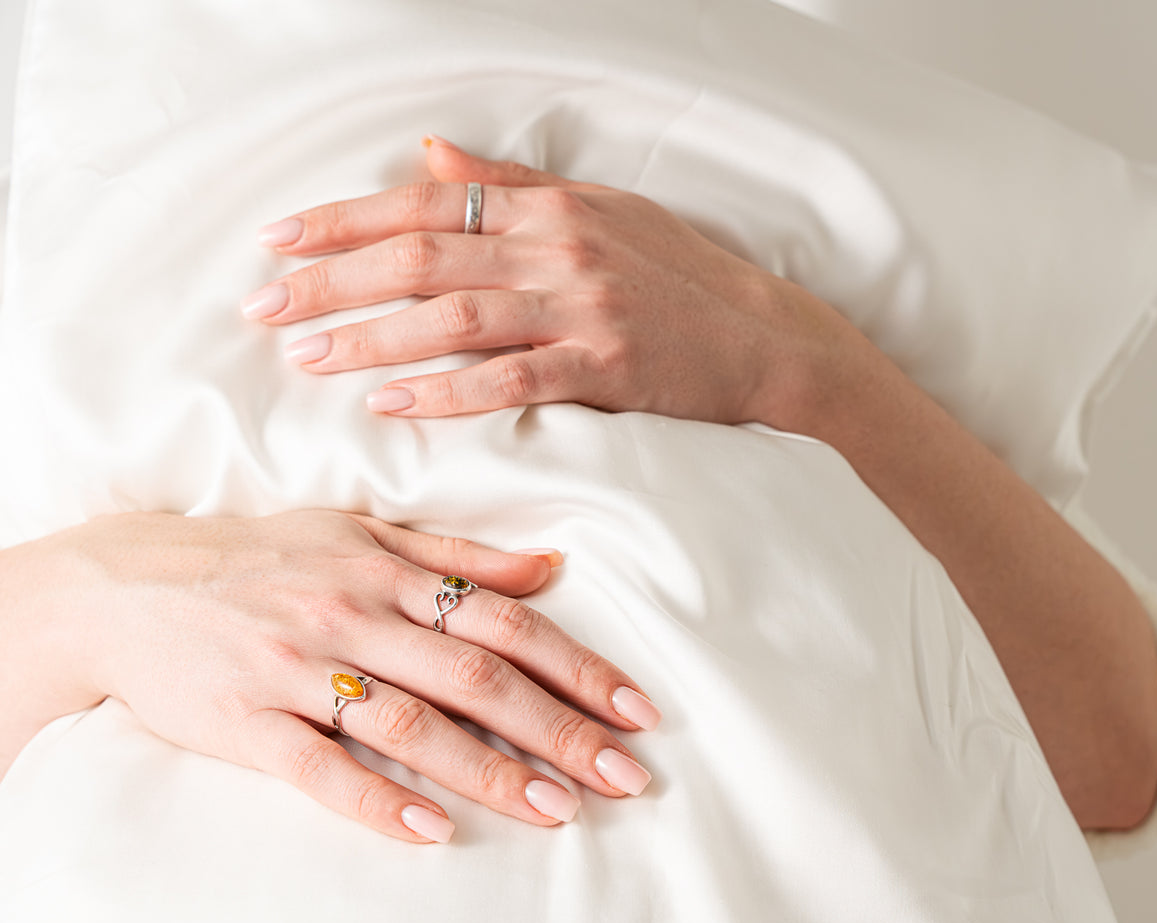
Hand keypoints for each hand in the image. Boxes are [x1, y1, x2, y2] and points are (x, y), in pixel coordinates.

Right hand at [4, 511, 659, 842]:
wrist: (129, 584)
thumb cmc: (262, 555)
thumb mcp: (361, 532)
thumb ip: (459, 553)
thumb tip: (552, 565)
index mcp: (392, 572)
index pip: (506, 622)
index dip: (577, 666)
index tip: (636, 708)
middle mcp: (356, 617)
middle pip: (476, 678)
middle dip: (559, 728)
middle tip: (624, 774)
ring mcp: (300, 670)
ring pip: (412, 724)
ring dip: (492, 770)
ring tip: (559, 809)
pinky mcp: (247, 722)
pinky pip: (320, 767)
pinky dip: (378, 798)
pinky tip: (433, 830)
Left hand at [244, 137, 865, 427]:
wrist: (767, 339)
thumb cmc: (683, 277)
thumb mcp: (601, 211)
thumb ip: (510, 186)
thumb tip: (428, 156)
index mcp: (551, 206)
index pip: (425, 203)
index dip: (344, 221)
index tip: (278, 242)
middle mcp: (560, 247)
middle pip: (421, 256)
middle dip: (331, 281)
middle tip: (263, 307)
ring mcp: (583, 307)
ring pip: (453, 316)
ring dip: (371, 339)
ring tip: (307, 357)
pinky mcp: (607, 368)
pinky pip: (509, 380)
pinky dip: (445, 392)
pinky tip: (391, 405)